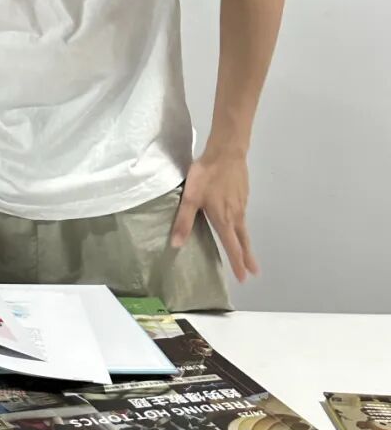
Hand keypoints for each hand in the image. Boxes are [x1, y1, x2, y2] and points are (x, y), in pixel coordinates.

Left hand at [171, 146, 258, 281]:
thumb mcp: (190, 198)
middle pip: (243, 241)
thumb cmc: (207, 175)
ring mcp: (242, 204)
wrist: (227, 151)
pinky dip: (243, 226)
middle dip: (247, 257)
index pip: (232, 247)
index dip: (237, 263)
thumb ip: (183, 221)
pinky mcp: (243, 194)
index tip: (244, 278)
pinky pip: (243, 215)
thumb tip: (176, 246)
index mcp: (224, 219)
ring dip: (246, 243)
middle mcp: (236, 215)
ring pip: (244, 228)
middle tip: (254, 272)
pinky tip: (239, 223)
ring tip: (247, 252)